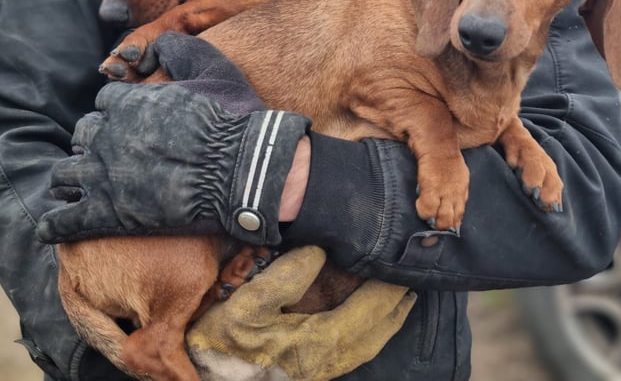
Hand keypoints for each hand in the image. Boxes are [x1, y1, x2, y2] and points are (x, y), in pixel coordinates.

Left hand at [36, 33, 310, 244]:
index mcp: (128, 103)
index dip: (116, 113)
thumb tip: (160, 43)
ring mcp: (102, 176)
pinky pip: (63, 222)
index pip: (105, 103)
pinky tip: (52, 228)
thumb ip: (183, 49)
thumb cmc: (233, 121)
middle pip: (82, 136)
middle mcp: (107, 136)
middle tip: (110, 156)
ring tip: (80, 189)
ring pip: (64, 175)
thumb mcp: (215, 69)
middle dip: (94, 143)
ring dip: (71, 180)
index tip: (127, 123)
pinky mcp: (106, 215)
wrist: (241, 170)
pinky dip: (54, 225)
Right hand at [187, 246, 416, 380]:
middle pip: (376, 332)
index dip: (388, 288)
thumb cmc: (222, 344)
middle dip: (396, 306)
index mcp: (319, 342)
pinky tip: (366, 327)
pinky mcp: (310, 373)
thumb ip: (285, 277)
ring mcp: (321, 371)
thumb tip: (319, 251)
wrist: (208, 380)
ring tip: (400, 302)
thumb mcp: (246, 305)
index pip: (369, 311)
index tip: (402, 265)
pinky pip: (352, 354)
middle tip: (413, 281)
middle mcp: (328, 360)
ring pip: (367, 346)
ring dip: (387, 323)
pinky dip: (369, 336)